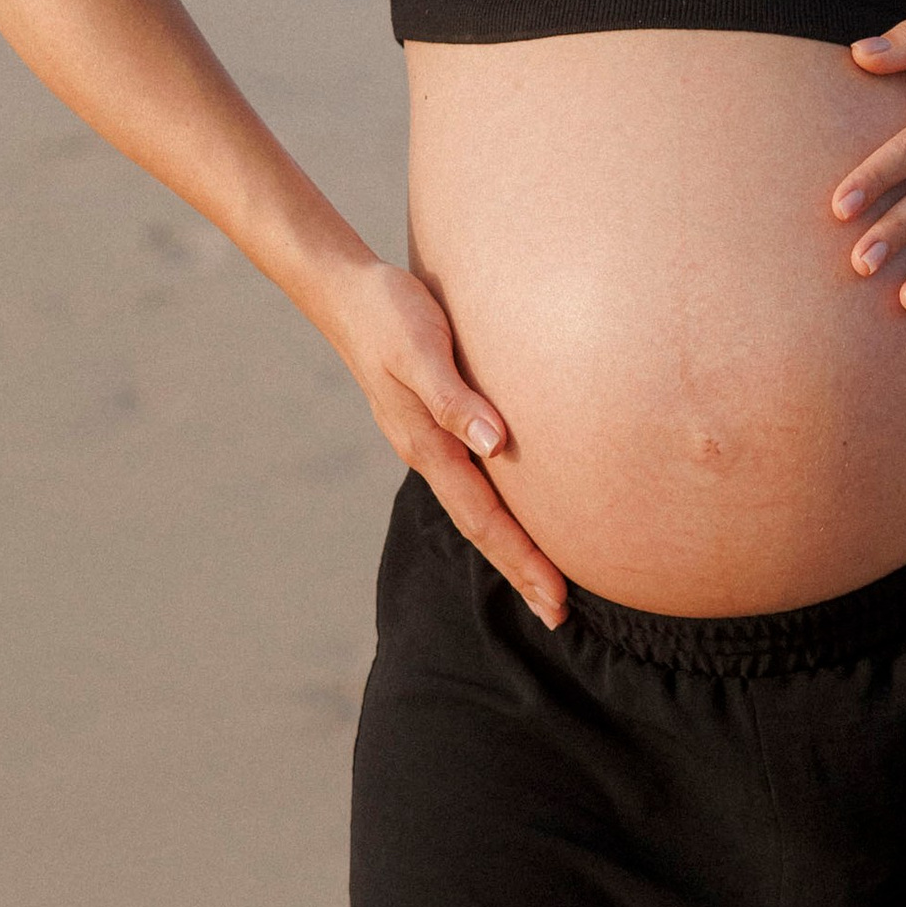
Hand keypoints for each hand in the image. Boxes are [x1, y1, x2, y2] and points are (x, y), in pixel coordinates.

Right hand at [316, 258, 566, 627]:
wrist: (346, 290)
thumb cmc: (388, 312)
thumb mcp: (420, 348)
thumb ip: (453, 398)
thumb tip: (496, 445)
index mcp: (428, 445)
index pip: (484, 518)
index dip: (521, 559)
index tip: (554, 598)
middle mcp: (430, 453)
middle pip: (483, 526)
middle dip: (520, 570)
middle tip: (559, 615)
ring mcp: (431, 442)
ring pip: (479, 506)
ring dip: (511, 546)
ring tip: (544, 580)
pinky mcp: (436, 422)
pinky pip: (475, 479)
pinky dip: (500, 507)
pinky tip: (517, 510)